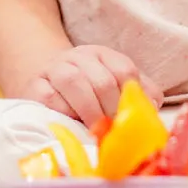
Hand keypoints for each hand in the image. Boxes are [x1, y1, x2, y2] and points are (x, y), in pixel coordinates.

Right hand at [19, 45, 162, 129]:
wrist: (43, 79)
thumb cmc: (85, 90)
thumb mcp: (113, 84)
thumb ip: (137, 93)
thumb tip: (153, 108)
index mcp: (103, 54)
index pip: (124, 70)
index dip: (130, 97)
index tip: (132, 120)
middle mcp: (80, 57)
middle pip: (101, 79)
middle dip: (112, 110)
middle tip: (116, 132)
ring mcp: (55, 68)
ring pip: (74, 82)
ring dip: (90, 111)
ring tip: (98, 132)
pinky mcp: (34, 86)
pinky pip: (49, 97)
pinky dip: (63, 112)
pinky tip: (71, 124)